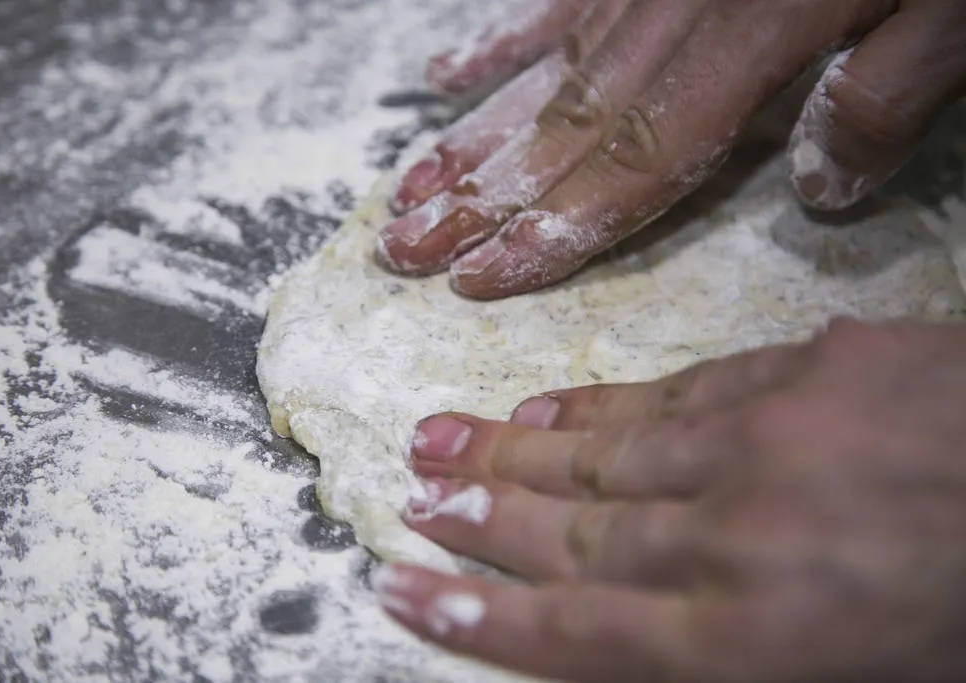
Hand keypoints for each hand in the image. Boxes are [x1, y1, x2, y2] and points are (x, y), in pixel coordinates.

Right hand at [373, 318, 965, 682]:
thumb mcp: (867, 682)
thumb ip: (750, 663)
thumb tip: (657, 647)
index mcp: (761, 643)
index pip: (579, 633)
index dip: (478, 616)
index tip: (404, 587)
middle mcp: (737, 541)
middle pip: (575, 538)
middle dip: (480, 524)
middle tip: (407, 501)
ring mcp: (765, 445)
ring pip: (608, 460)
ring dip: (516, 459)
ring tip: (443, 445)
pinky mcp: (802, 372)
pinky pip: (671, 397)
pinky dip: (599, 409)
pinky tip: (550, 408)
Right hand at [377, 0, 965, 299]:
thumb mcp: (952, 12)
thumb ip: (883, 100)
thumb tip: (817, 192)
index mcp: (749, 43)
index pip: (630, 165)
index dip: (550, 228)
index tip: (475, 278)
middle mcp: (674, 20)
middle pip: (562, 131)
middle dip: (479, 200)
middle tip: (401, 248)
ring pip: (545, 78)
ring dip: (470, 140)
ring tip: (405, 192)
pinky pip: (560, 9)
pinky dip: (502, 45)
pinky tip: (447, 75)